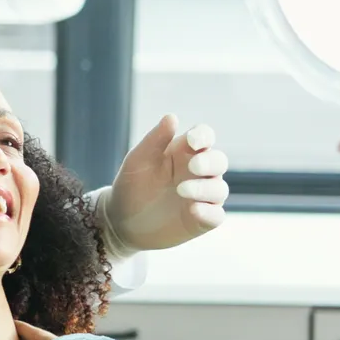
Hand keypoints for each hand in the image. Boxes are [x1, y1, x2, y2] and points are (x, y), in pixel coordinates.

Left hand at [104, 114, 228, 251]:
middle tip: (193, 166)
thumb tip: (172, 117)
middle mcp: (198, 173)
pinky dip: (209, 212)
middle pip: (219, 161)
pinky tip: (193, 210)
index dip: (204, 135)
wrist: (120, 222)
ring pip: (219, 189)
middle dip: (210, 162)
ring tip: (181, 190)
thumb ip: (155, 140)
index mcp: (184, 152)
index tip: (193, 140)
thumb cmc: (130, 185)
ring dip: (205, 188)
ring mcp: (202, 197)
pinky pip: (216, 215)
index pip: (204, 137)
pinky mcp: (201, 220)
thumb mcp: (138, 161)